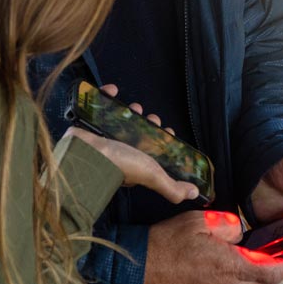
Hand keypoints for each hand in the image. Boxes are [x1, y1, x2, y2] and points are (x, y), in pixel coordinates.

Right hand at [66, 85, 199, 204]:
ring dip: (131, 110)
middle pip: (138, 133)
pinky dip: (105, 94)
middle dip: (148, 122)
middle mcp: (120, 150)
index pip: (151, 149)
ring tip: (135, 107)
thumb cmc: (119, 165)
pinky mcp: (92, 124)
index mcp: (134, 161)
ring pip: (121, 120)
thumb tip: (194, 193)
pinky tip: (113, 90)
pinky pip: (99, 106)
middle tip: (152, 117)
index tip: (167, 130)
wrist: (88, 154)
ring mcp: (105, 137)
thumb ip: (172, 187)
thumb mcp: (152, 176)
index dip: (161, 139)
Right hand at [142, 210, 282, 283]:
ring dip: (258, 278)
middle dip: (278, 270)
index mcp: (229, 269)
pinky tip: (230, 270)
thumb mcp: (197, 222)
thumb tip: (240, 232)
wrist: (132, 274)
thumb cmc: (162, 245)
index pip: (274, 272)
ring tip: (257, 260)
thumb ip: (227, 224)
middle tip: (282, 254)